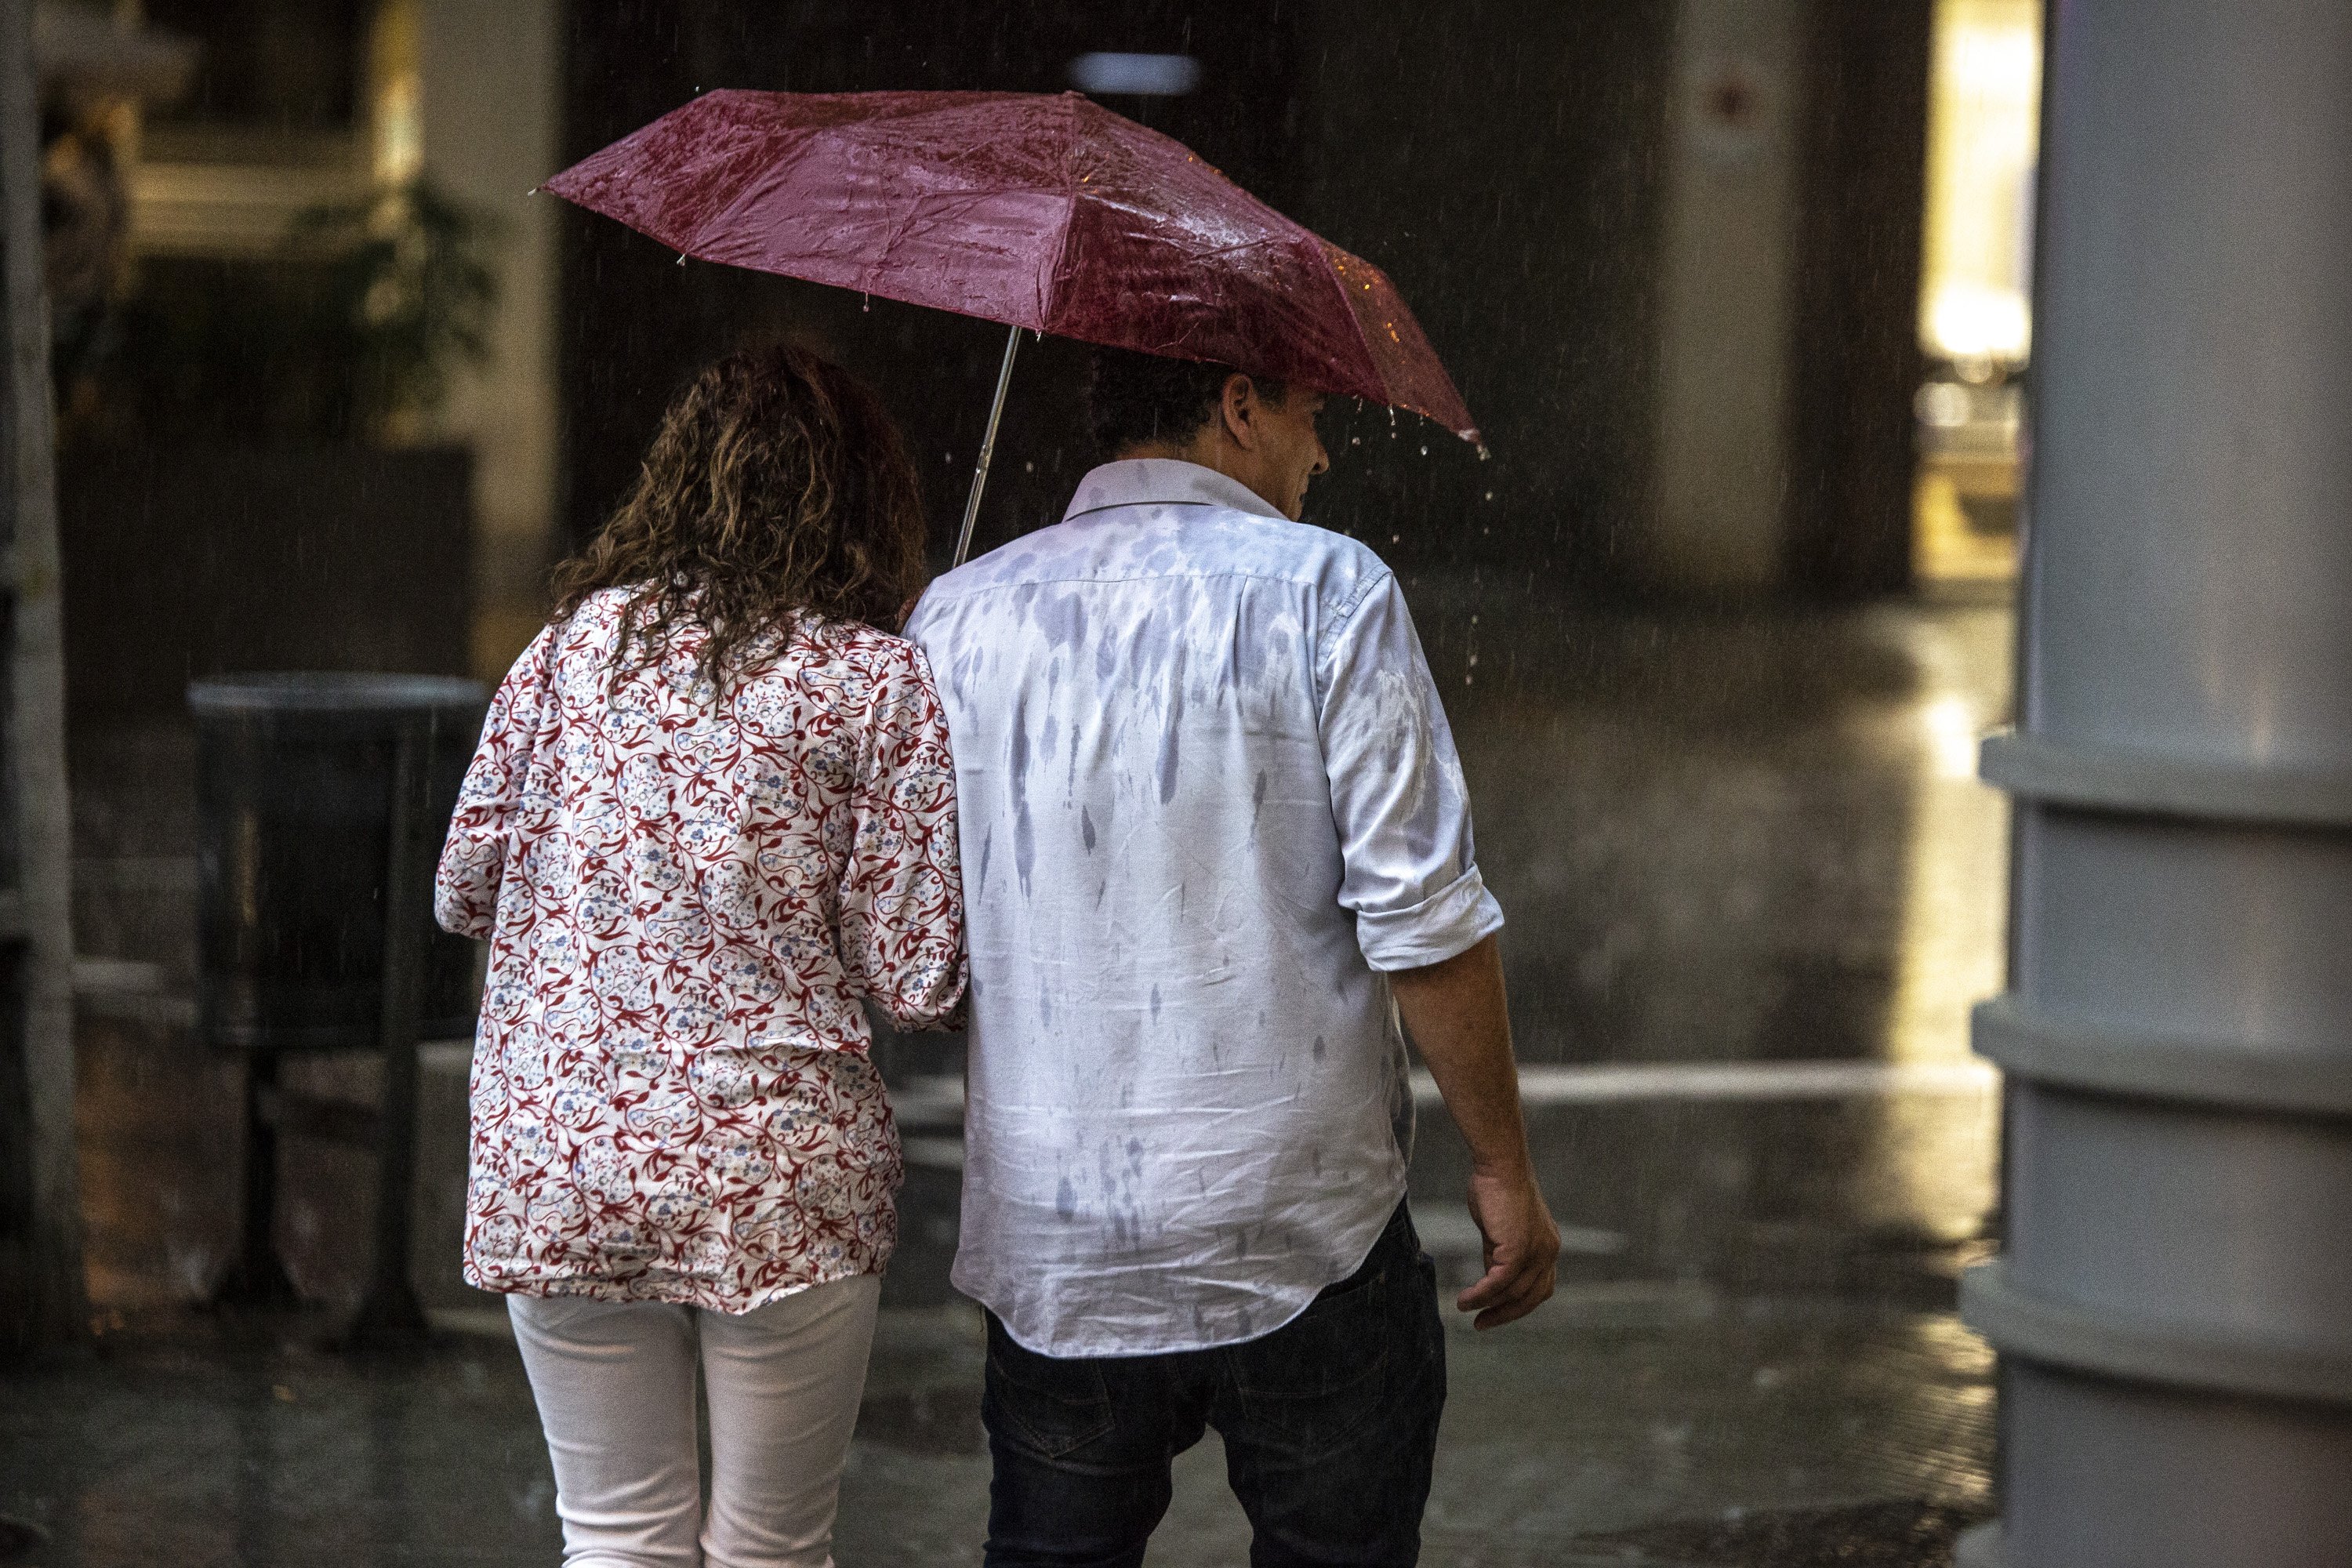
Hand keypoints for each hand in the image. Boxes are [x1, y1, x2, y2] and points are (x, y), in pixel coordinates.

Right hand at [1456, 1165, 1559, 1329]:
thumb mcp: (1500, 1229)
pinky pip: (1499, 1282)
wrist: (1500, 1165)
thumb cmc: (1497, 1188)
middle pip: (1530, 1298)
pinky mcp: (1518, 1249)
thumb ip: (1499, 1254)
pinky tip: (1466, 1300)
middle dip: (1505, 1314)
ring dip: (1487, 1305)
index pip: (1539, 1287)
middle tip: (1482, 1324)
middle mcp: (1549, 1252)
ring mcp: (1537, 1252)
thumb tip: (1490, 1277)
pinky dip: (1481, 1295)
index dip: (1519, 1305)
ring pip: (1513, 1293)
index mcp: (1548, 1246)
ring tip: (1465, 1308)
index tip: (1495, 1312)